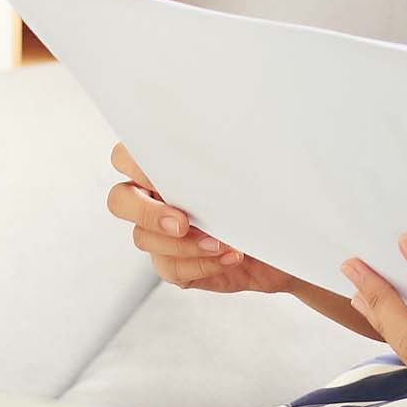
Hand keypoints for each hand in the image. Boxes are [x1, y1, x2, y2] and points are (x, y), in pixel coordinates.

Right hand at [106, 143, 316, 300]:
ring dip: (185, 244)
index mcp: (164, 163)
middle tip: (181, 223)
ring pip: (143, 238)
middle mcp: (153, 196)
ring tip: (223, 242)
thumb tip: (218, 138)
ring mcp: (158, 232)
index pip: (126, 156)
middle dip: (147, 213)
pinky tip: (230, 256)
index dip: (136, 166)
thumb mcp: (251, 166)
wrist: (288, 235)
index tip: (167, 176)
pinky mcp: (173, 263)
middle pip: (119, 200)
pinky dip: (201, 264)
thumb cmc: (267, 191)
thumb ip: (223, 155)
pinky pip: (170, 268)